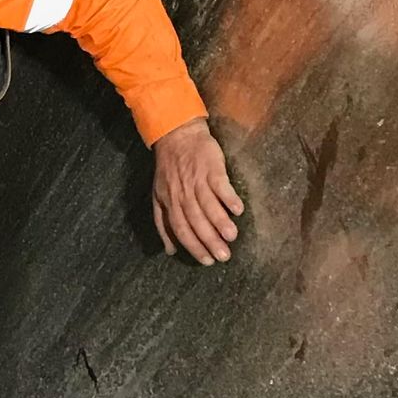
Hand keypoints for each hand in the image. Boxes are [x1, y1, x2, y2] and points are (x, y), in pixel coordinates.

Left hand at [152, 119, 243, 265]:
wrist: (178, 136)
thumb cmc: (169, 170)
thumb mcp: (158, 196)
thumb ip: (163, 223)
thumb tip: (169, 250)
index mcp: (169, 202)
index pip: (180, 229)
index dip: (193, 246)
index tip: (206, 261)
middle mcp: (182, 194)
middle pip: (195, 220)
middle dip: (209, 240)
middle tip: (223, 256)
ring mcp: (197, 180)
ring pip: (207, 205)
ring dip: (220, 222)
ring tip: (232, 237)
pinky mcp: (211, 168)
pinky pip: (220, 184)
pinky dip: (228, 197)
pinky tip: (238, 210)